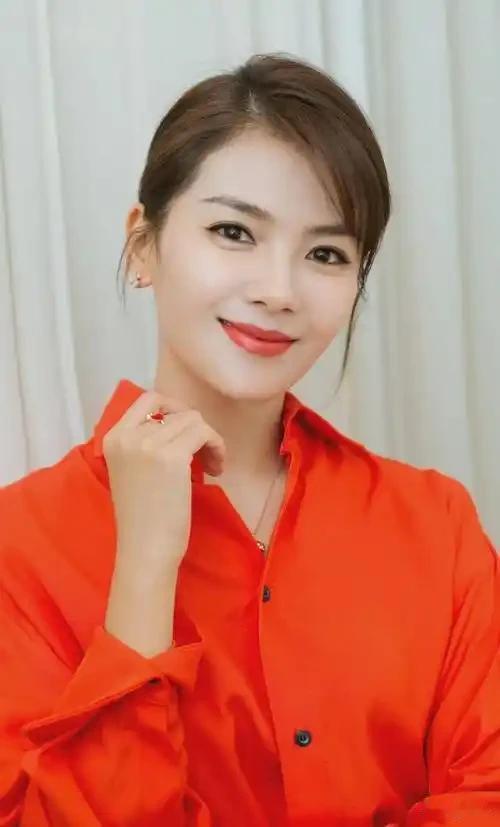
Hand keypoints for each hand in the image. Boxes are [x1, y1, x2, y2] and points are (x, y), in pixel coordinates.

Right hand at [102, 390, 225, 571]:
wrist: (144, 550)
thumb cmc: (141, 518)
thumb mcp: (132, 470)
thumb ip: (144, 444)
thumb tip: (179, 421)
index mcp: (112, 438)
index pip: (147, 399)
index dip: (174, 409)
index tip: (187, 432)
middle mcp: (127, 436)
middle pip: (176, 410)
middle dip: (196, 429)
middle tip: (204, 454)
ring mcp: (149, 444)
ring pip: (193, 420)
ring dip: (209, 440)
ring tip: (212, 466)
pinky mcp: (172, 457)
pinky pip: (204, 433)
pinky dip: (217, 446)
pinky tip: (216, 470)